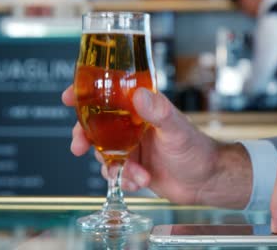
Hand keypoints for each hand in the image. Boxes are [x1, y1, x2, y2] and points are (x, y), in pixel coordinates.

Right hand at [62, 86, 251, 207]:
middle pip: (97, 126)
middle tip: (78, 146)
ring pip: (104, 153)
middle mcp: (135, 127)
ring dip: (111, 165)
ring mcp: (134, 148)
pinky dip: (124, 179)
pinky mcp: (135, 168)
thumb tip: (139, 95)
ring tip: (134, 172)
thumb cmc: (197, 150)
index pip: (111, 96)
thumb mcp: (176, 129)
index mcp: (143, 110)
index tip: (69, 97)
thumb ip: (158, 113)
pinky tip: (141, 182)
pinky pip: (116, 173)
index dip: (88, 95)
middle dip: (84, 136)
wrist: (206, 181)